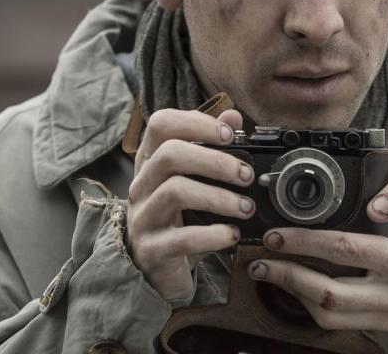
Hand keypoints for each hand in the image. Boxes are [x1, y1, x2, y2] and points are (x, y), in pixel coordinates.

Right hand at [126, 107, 255, 300]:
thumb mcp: (192, 181)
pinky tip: (231, 235)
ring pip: (176, 191)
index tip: (230, 135)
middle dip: (215, 161)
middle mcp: (141, 185)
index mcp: (150, 162)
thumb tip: (234, 116)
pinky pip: (183, 238)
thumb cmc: (177, 218)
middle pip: (170, 154)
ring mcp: (143, 217)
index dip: (197, 122)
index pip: (161, 124)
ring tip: (246, 207)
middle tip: (246, 175)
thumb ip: (210, 146)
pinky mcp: (152, 250)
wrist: (156, 271)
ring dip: (219, 197)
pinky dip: (213, 235)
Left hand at [246, 167, 387, 332]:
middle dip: (290, 273)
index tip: (278, 233)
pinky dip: (308, 303)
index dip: (308, 242)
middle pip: (333, 292)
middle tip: (264, 253)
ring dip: (293, 292)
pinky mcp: (386, 326)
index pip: (349, 251)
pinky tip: (293, 283)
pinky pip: (338, 323)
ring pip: (331, 315)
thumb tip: (376, 205)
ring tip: (268, 269)